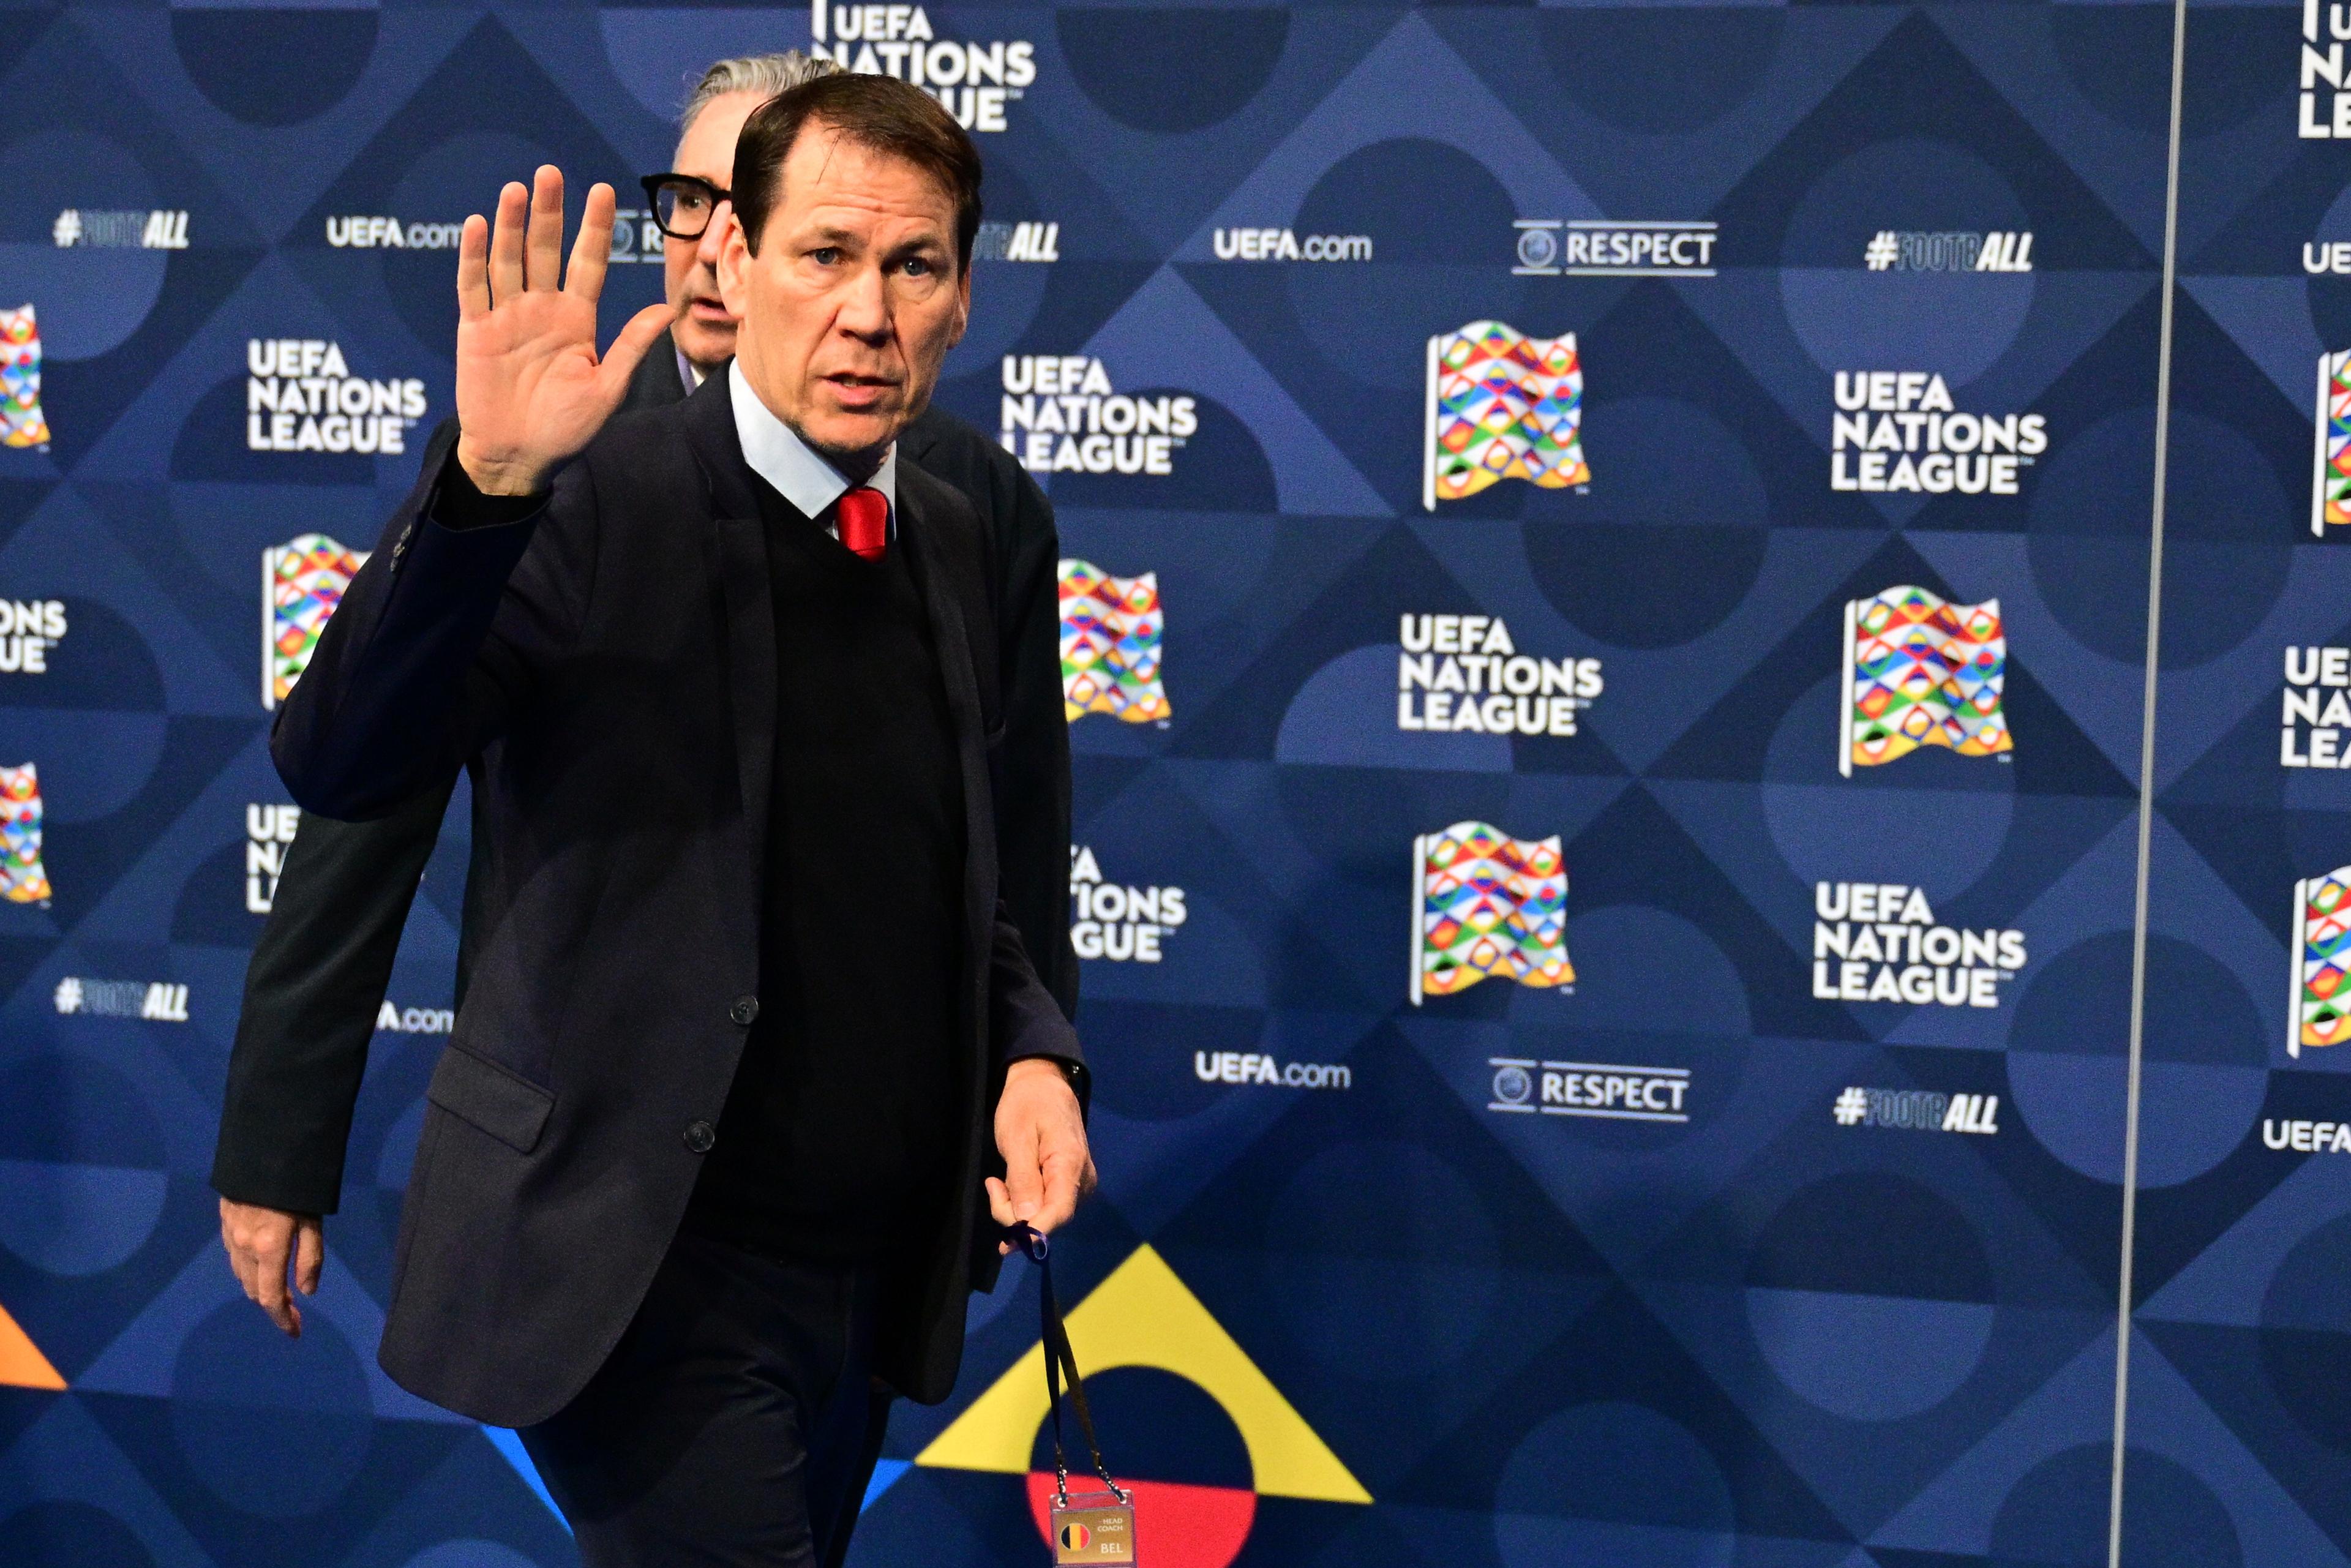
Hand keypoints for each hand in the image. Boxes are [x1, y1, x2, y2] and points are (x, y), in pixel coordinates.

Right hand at [219, 1197, 323, 1337]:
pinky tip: (258, 1268)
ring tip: (277, 1294)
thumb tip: (306, 1292)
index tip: (294, 1331)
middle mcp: (244, 1247)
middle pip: (254, 1290)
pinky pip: (234, 1257)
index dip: (282, 1318)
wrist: (263, 1150)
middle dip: (273, 1305)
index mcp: (269, 1249)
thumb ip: (310, 1258)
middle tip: (293, 1313)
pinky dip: (247, 1270)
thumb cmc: (297, 1186)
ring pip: (241, 1275)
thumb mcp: (313, 1221)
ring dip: (258, 1289)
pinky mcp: (224, 1223)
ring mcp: (230, 1235)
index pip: (271, 1297)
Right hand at [453, 165, 673, 494]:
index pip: (588, 263)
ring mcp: (507, 316)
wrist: (519, 457)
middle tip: (550, 173)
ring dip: (510, 225)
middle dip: (548, 213)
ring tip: (516, 189)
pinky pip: (473, 286)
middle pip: (545, 250)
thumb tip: (668, 310)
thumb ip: (631, 346)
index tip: (602, 190)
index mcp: (576, 320)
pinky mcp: (475, 330)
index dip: (594, 228)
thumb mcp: (607, 389)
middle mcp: (542, 309)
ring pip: (508, 259)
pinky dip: (473, 257)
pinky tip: (478, 225)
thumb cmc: (566, 428)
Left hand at [988, 1059, 1095, 1254]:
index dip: (1035, 1232)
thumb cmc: (1027, 1105)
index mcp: (1071, 1164)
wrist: (1043, 1085)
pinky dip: (1024, 1203)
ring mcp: (1078, 1184)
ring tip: (996, 1181)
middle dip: (1017, 1217)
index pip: (1059, 1211)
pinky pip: (1047, 1206)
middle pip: (1051, 1218)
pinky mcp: (1070, 1185)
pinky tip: (1009, 1183)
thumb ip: (1023, 1178)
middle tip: (992, 1187)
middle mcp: (1082, 1180)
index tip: (1008, 1244)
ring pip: (1047, 1216)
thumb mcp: (1017, 1137)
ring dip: (1017, 1209)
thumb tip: (1028, 1219)